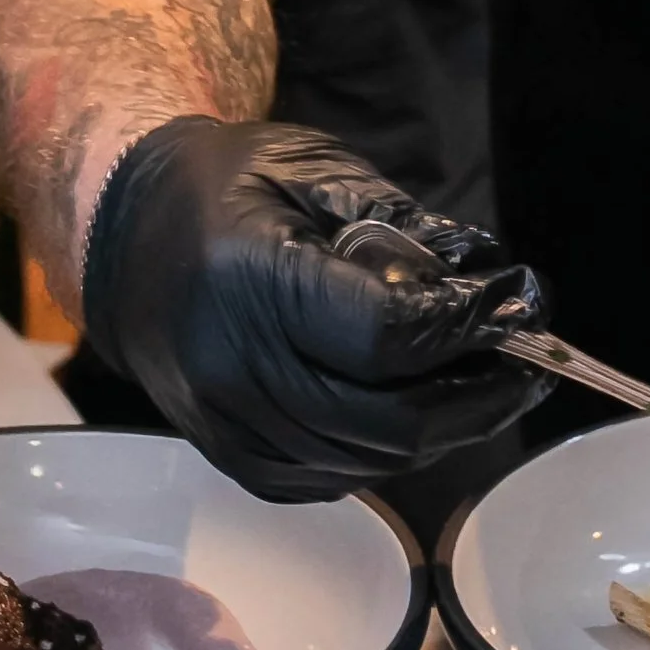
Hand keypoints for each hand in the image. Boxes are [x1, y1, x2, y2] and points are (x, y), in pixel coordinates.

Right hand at [81, 118, 546, 498]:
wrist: (120, 235)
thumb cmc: (224, 188)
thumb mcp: (311, 168)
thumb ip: (403, 222)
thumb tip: (491, 277)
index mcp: (250, 278)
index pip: (385, 337)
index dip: (465, 330)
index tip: (518, 308)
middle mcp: (229, 364)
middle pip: (387, 420)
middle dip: (476, 398)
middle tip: (528, 364)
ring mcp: (222, 421)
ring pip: (366, 462)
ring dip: (443, 432)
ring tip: (487, 389)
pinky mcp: (224, 455)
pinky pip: (326, 481)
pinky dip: (385, 457)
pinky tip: (419, 416)